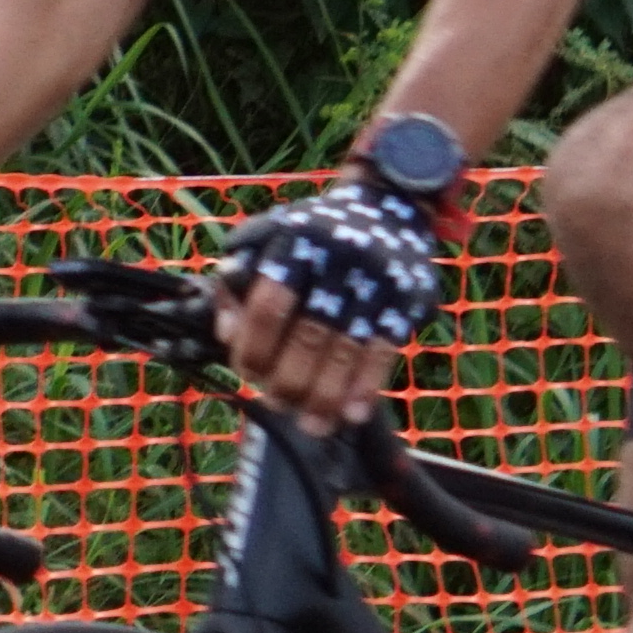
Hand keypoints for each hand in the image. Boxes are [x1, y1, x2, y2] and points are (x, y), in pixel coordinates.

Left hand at [211, 177, 440, 431]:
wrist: (386, 206)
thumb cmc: (308, 236)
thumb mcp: (263, 240)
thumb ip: (236, 283)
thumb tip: (226, 335)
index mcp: (292, 242)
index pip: (268, 305)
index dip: (255, 346)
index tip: (247, 372)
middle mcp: (336, 258)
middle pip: (309, 334)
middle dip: (290, 379)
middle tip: (277, 403)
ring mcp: (375, 278)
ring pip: (347, 348)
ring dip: (327, 396)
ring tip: (312, 426)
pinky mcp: (406, 296)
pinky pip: (384, 350)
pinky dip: (366, 387)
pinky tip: (351, 415)